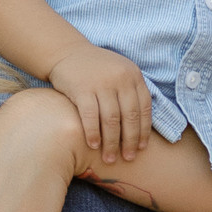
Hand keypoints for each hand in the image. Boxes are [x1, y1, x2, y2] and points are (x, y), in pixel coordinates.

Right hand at [47, 43, 152, 163]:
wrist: (67, 52)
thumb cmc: (96, 70)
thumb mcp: (120, 73)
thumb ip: (131, 93)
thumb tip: (143, 128)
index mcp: (133, 75)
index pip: (144, 108)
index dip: (144, 130)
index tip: (142, 148)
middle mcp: (120, 78)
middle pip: (129, 116)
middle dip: (130, 141)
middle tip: (128, 158)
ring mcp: (101, 83)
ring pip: (111, 120)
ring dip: (111, 142)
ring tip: (110, 158)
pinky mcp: (81, 88)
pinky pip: (90, 116)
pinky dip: (93, 133)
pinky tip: (93, 146)